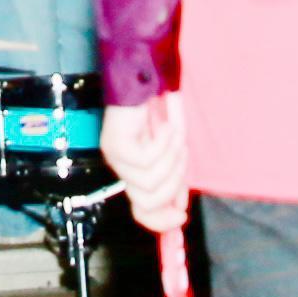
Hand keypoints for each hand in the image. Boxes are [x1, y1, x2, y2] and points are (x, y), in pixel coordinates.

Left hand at [110, 89, 188, 236]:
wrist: (149, 76)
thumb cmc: (161, 109)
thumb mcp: (175, 151)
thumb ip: (175, 179)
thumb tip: (179, 208)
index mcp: (135, 172)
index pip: (141, 211)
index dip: (161, 220)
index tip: (181, 217)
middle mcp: (122, 168)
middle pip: (147, 203)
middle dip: (173, 186)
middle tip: (182, 157)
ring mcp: (116, 157)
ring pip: (149, 184)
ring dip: (171, 162)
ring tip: (174, 137)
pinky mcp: (116, 145)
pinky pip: (146, 161)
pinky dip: (163, 145)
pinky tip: (165, 126)